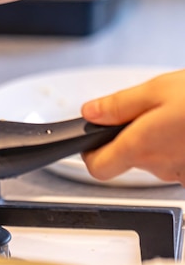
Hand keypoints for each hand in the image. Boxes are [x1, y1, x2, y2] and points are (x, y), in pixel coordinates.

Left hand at [81, 69, 184, 185]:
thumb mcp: (156, 90)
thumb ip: (118, 105)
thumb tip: (89, 113)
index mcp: (140, 147)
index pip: (97, 168)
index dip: (91, 153)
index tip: (93, 139)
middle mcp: (161, 167)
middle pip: (130, 159)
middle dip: (134, 136)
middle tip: (151, 111)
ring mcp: (184, 174)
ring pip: (159, 160)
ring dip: (162, 140)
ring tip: (180, 115)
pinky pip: (182, 162)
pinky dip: (183, 146)